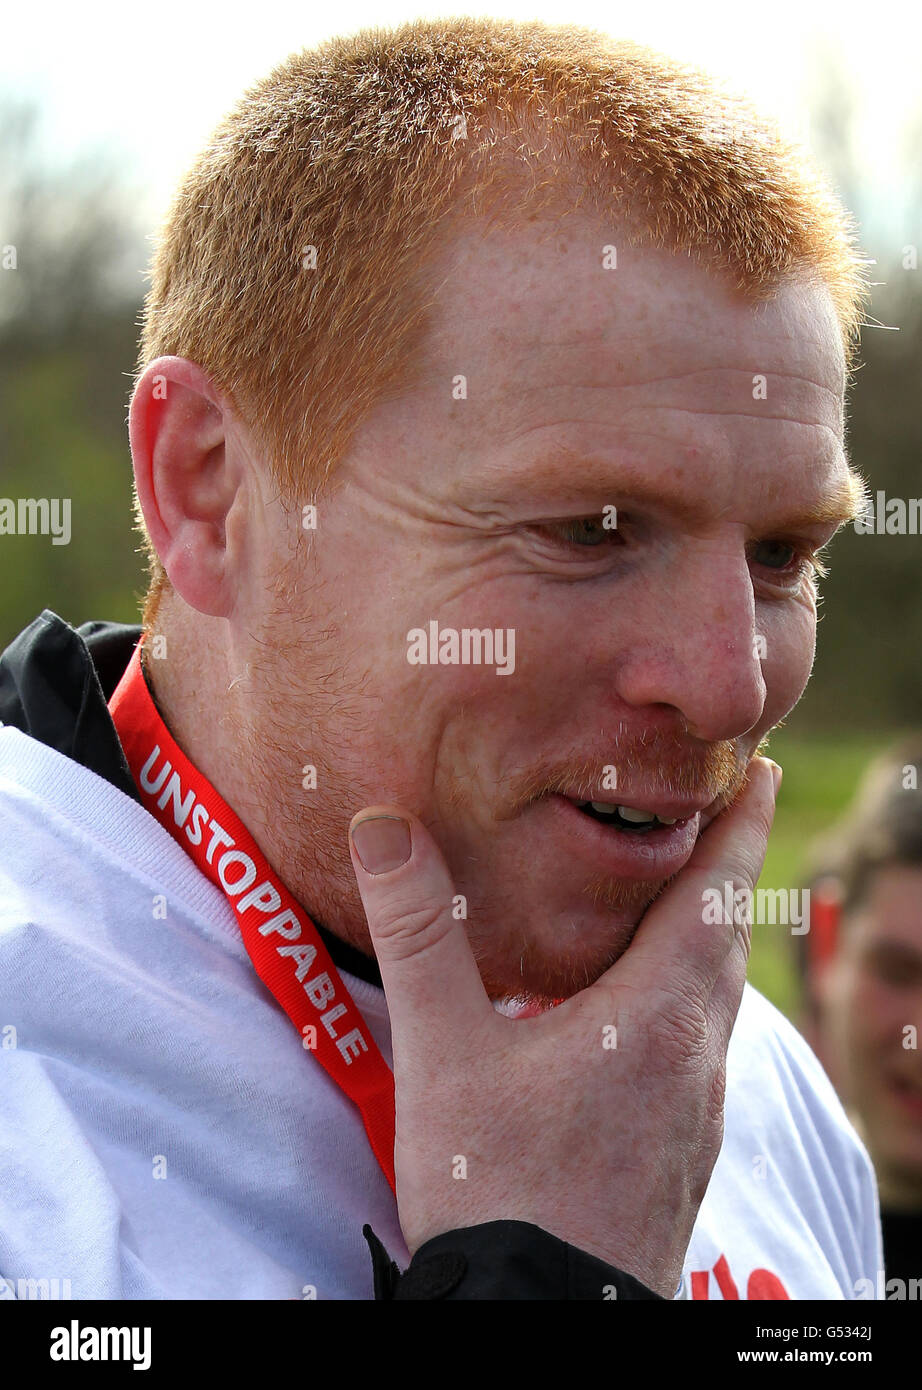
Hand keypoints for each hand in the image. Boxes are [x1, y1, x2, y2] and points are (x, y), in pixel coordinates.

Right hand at [348, 756, 779, 1296]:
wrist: (540, 1321)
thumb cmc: (497, 1187)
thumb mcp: (445, 1052)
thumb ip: (418, 933)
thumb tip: (383, 826)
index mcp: (657, 1016)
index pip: (716, 895)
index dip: (740, 828)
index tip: (766, 772)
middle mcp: (696, 1059)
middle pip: (727, 943)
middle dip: (726, 874)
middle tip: (723, 817)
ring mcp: (695, 1113)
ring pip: (719, 1003)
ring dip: (710, 939)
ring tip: (684, 904)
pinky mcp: (679, 1154)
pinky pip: (700, 1050)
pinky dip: (689, 1000)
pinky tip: (642, 1019)